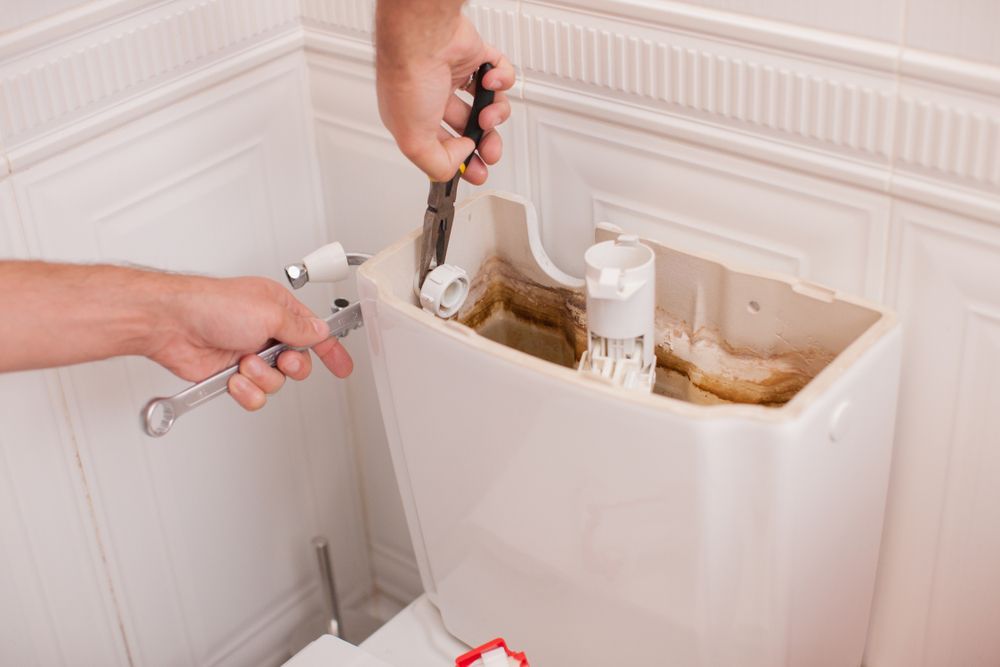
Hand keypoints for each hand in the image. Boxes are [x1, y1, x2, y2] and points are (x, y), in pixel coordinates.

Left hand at [148, 275, 352, 410]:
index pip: (315, 332)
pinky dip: (246, 391)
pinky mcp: (231, 375)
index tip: (343, 366)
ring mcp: (248, 354)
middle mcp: (265, 332)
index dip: (331, 350)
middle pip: (299, 363)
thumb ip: (301, 327)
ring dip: (262, 376)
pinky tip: (234, 378)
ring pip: (276, 382)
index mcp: (278, 310)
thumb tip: (320, 331)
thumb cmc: (211, 305)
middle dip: (292, 366)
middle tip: (282, 359)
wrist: (171, 324)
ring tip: (245, 363)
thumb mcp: (269, 312)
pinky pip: (254, 396)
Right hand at [376, 8, 515, 183]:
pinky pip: (499, 72)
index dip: (460, 161)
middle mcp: (433, 96)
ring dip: (494, 114)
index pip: (441, 146)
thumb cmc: (408, 78)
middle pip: (468, 128)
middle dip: (484, 144)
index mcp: (414, 117)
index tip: (474, 171)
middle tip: (491, 152)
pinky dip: (502, 81)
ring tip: (488, 114)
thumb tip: (460, 159)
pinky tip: (491, 83)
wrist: (422, 37)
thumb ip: (436, 163)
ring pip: (487, 104)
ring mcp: (454, 75)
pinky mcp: (473, 56)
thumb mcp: (413, 140)